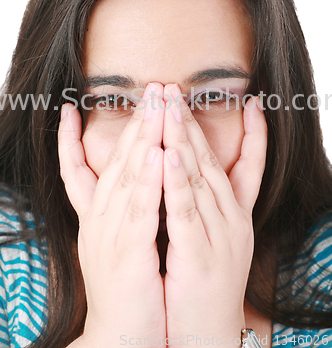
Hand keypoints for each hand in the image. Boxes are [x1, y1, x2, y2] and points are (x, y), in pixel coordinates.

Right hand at [58, 83, 165, 346]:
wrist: (121, 337)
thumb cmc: (127, 285)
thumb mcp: (119, 239)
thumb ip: (126, 207)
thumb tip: (138, 177)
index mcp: (98, 214)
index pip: (94, 163)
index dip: (98, 131)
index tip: (103, 100)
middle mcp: (99, 217)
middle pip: (116, 160)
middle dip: (136, 121)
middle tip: (152, 88)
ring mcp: (109, 234)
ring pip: (127, 177)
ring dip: (142, 139)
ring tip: (156, 108)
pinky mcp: (127, 253)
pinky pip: (138, 210)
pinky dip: (146, 180)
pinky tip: (157, 154)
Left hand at [162, 84, 266, 343]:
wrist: (206, 337)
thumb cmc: (204, 285)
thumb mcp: (215, 239)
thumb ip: (207, 205)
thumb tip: (195, 175)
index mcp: (235, 215)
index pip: (249, 166)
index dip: (254, 134)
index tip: (252, 102)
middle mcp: (232, 220)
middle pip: (211, 162)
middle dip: (192, 123)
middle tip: (175, 91)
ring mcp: (219, 236)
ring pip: (200, 179)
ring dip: (184, 141)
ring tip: (171, 110)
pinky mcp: (198, 255)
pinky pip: (186, 211)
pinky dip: (178, 180)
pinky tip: (168, 154)